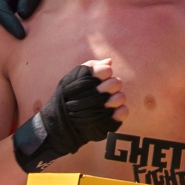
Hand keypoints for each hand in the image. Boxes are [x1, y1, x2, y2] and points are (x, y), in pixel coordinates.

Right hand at [10, 59, 125, 171]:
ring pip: (121, 97)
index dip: (104, 72)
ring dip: (117, 97)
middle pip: (116, 83)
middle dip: (112, 84)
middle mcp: (95, 96)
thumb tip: (109, 61)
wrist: (60, 123)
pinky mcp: (108, 123)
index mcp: (85, 82)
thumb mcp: (73, 78)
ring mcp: (102, 110)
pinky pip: (123, 112)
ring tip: (108, 101)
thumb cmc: (69, 96)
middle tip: (105, 89)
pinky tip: (112, 111)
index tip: (100, 78)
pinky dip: (120, 111)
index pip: (106, 70)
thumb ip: (91, 67)